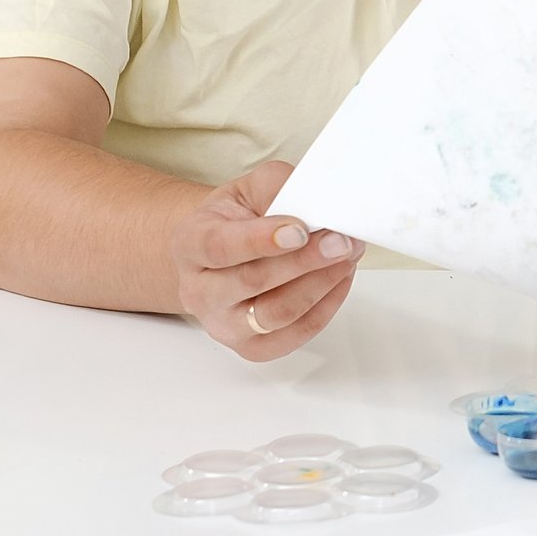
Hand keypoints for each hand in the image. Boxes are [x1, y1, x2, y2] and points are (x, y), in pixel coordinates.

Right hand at [170, 160, 365, 359]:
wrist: (224, 253)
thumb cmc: (238, 219)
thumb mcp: (250, 189)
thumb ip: (279, 188)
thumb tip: (318, 201)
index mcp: (190, 243)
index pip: (220, 247)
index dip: (261, 240)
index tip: (300, 230)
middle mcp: (199, 291)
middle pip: (252, 282)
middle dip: (305, 260)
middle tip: (340, 240)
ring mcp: (223, 325)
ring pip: (276, 314)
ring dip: (321, 283)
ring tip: (347, 255)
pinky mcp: (252, 347)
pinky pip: (295, 334)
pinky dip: (326, 306)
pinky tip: (340, 278)